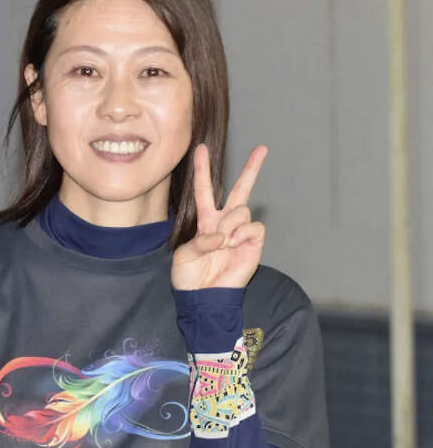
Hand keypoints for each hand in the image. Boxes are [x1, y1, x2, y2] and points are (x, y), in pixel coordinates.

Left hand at [171, 143, 267, 289]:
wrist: (205, 299)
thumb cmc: (190, 278)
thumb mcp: (184, 256)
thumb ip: (200, 241)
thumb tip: (222, 236)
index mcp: (205, 221)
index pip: (204, 190)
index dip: (202, 170)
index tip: (202, 148)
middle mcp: (225, 223)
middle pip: (240, 190)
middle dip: (252, 168)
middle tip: (263, 148)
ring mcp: (241, 232)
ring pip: (242, 210)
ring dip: (230, 225)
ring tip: (223, 244)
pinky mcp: (254, 243)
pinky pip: (253, 227)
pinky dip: (242, 234)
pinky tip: (235, 246)